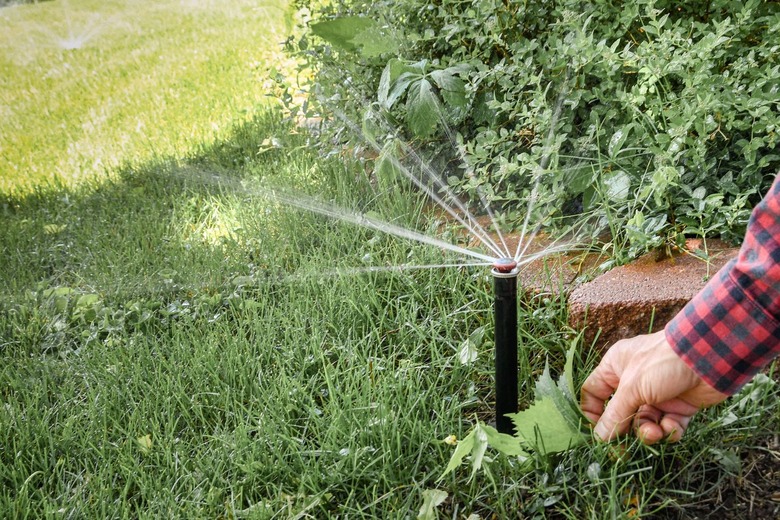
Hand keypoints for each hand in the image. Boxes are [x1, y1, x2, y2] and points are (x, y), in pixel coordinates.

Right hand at [580, 331, 728, 443]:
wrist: (709, 357)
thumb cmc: (662, 363)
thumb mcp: (632, 388)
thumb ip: (615, 415)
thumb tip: (599, 438)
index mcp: (616, 367)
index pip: (594, 392)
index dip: (593, 413)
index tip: (597, 433)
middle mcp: (634, 381)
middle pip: (620, 413)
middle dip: (624, 430)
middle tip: (622, 451)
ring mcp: (657, 394)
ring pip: (644, 422)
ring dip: (648, 432)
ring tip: (655, 433)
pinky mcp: (679, 405)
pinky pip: (668, 425)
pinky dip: (669, 430)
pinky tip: (672, 427)